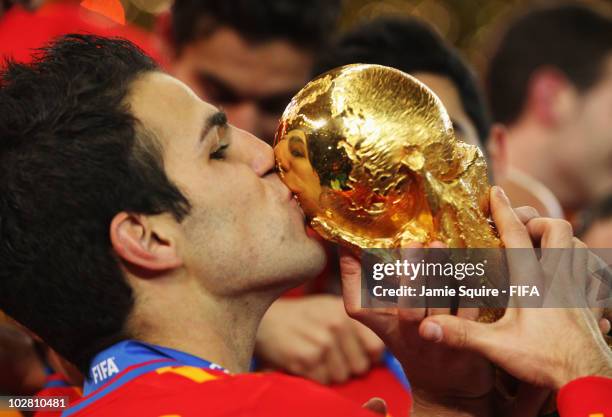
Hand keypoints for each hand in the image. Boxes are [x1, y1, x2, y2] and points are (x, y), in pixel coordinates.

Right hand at [255, 295, 383, 383]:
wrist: (266, 319)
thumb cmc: (304, 317)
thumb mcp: (332, 308)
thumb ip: (359, 324)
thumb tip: (382, 351)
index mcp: (348, 311)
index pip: (376, 348)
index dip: (367, 356)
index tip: (353, 353)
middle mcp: (337, 324)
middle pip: (360, 367)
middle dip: (347, 366)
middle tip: (329, 354)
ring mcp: (322, 341)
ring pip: (341, 377)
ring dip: (329, 372)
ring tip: (314, 355)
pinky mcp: (305, 358)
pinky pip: (322, 381)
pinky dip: (313, 377)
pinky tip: (303, 361)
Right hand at [340, 246, 494, 410]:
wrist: (446, 385)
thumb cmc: (409, 337)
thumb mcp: (382, 318)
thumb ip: (366, 286)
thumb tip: (348, 248)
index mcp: (383, 327)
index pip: (358, 306)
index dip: (352, 276)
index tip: (353, 247)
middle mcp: (409, 336)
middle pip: (409, 309)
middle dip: (412, 275)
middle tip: (414, 242)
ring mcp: (439, 341)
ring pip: (441, 308)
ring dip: (442, 274)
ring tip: (439, 244)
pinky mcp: (468, 341)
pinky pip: (470, 311)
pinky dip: (470, 287)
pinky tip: (467, 264)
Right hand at [419, 186, 611, 388]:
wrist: (589, 382)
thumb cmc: (546, 362)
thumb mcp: (497, 347)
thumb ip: (460, 334)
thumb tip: (426, 327)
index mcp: (532, 282)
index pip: (517, 236)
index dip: (503, 210)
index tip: (495, 191)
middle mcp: (558, 278)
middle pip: (558, 229)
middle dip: (537, 221)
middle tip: (521, 231)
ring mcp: (578, 289)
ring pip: (578, 245)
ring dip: (560, 238)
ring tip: (541, 247)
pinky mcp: (590, 303)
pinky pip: (591, 270)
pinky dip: (580, 261)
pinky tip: (567, 273)